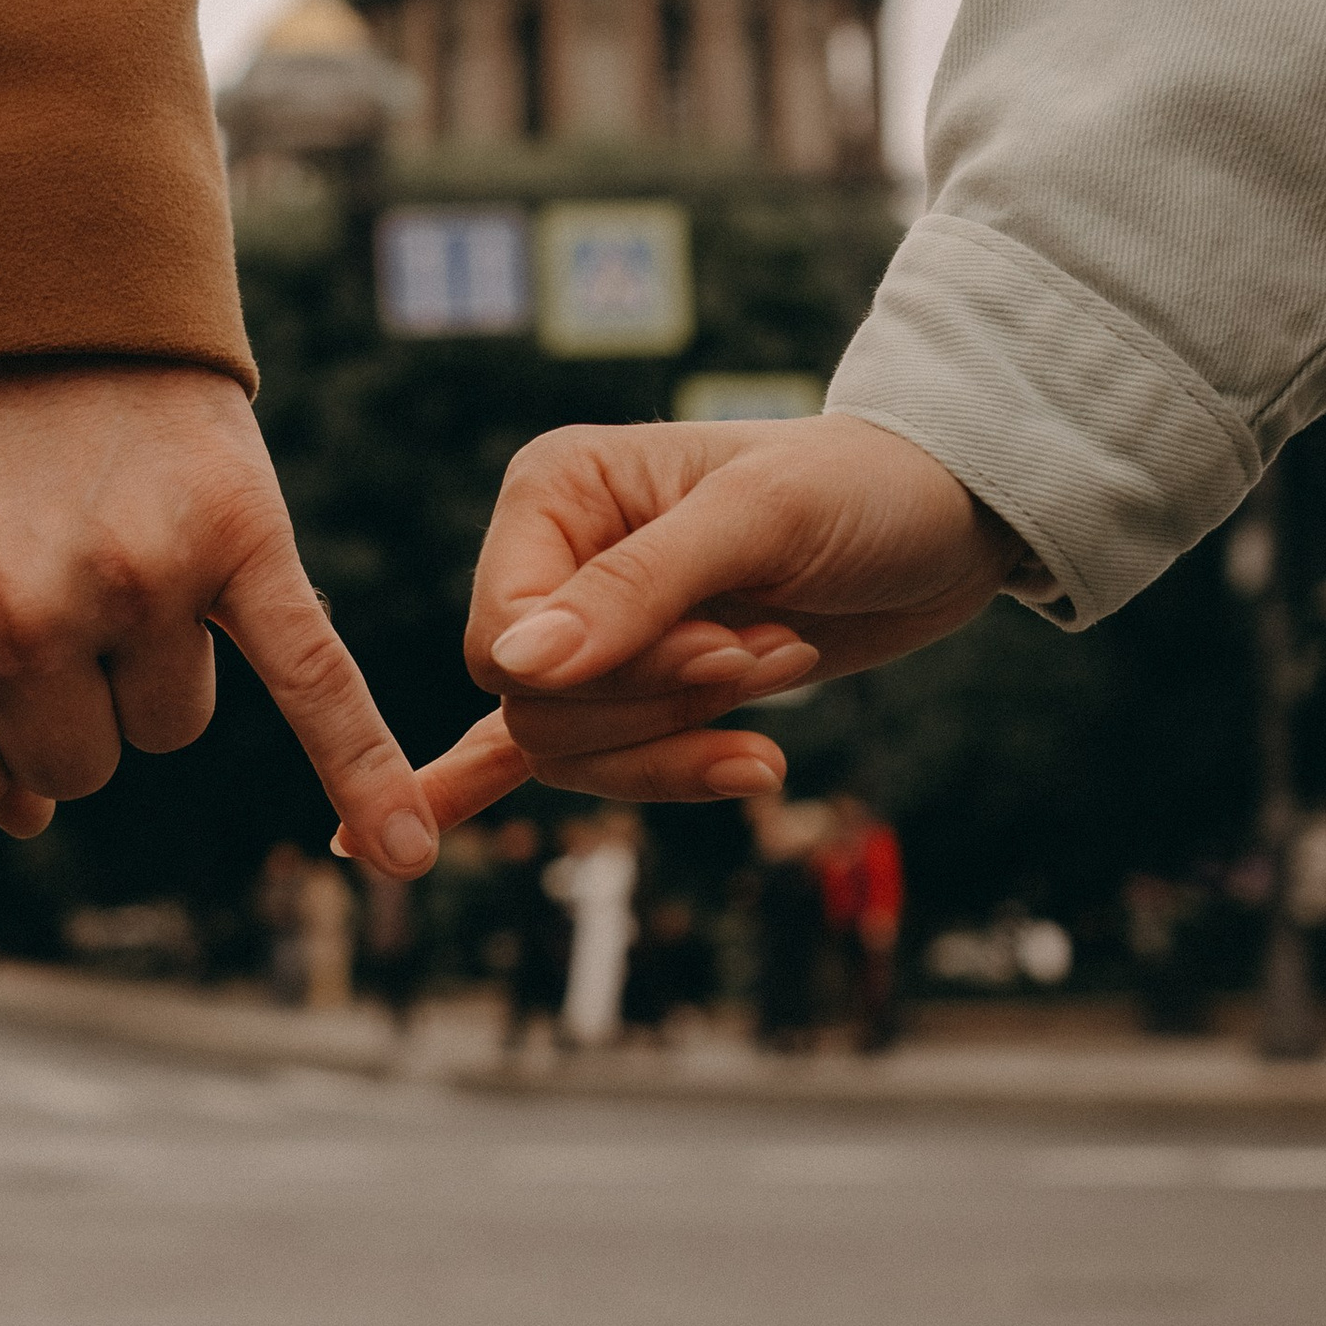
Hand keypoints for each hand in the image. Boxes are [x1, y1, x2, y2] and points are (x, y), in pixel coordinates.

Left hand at [0, 362, 440, 872]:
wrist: (11, 263)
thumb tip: (27, 817)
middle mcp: (11, 622)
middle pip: (80, 762)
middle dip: (63, 693)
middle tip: (39, 566)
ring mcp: (129, 583)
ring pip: (168, 726)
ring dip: (148, 666)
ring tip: (110, 540)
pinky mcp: (237, 539)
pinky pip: (312, 684)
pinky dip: (365, 772)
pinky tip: (404, 850)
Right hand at [415, 413, 1021, 822]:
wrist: (945, 521)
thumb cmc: (861, 489)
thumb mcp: (761, 521)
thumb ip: (635, 592)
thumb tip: (514, 667)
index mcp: (554, 491)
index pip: (505, 640)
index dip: (611, 674)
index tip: (723, 648)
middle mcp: (550, 558)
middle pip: (536, 710)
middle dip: (666, 706)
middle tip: (773, 651)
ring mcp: (585, 629)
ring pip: (566, 753)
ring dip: (686, 737)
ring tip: (779, 671)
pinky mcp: (626, 688)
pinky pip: (535, 754)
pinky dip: (471, 787)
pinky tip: (380, 836)